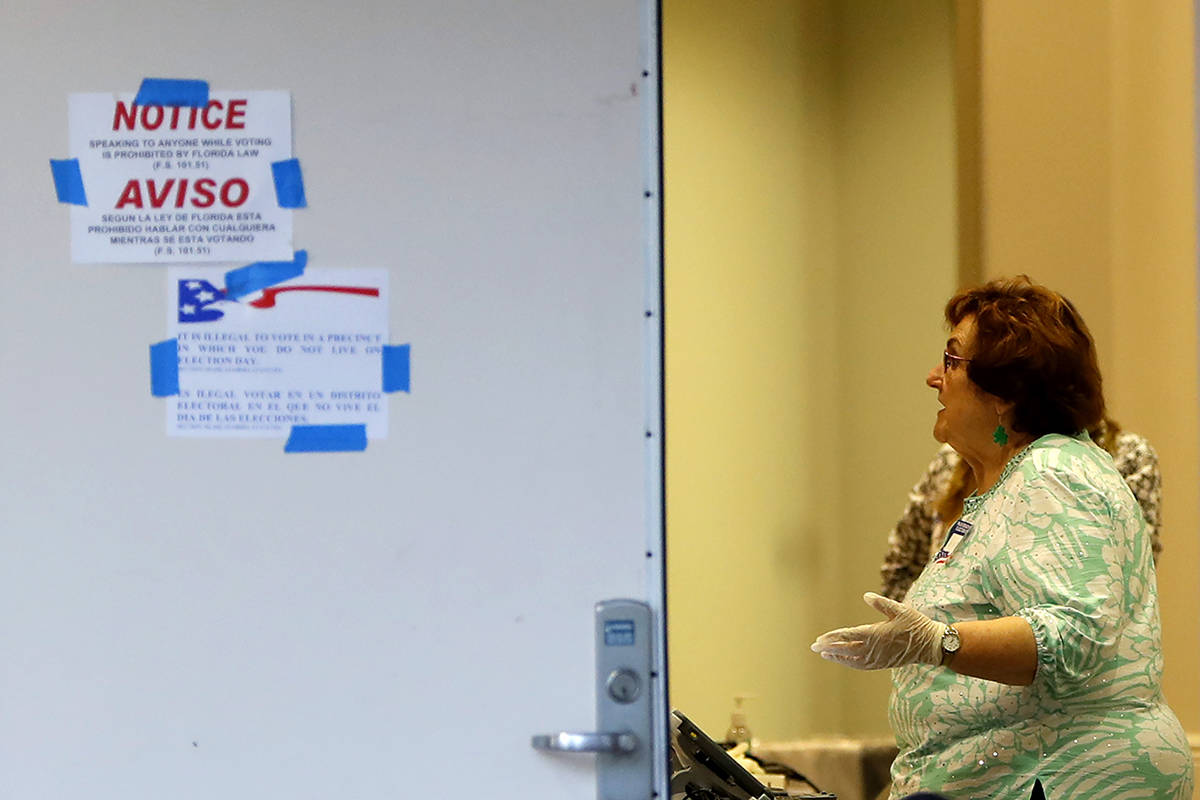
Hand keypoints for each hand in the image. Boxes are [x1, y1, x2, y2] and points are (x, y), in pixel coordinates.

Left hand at [810, 592, 944, 669]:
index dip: (832, 638)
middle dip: (829, 648)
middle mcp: (874, 649)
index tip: (820, 639)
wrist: (931, 645)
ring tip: (824, 654)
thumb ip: (881, 603)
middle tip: (814, 647)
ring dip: (837, 657)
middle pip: (846, 649)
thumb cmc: (915, 624)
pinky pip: (862, 665)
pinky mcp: (882, 663)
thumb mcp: (899, 609)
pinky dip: (850, 663)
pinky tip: (843, 660)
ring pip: (852, 660)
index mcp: (876, 634)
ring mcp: (878, 658)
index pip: (848, 636)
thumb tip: (866, 596)